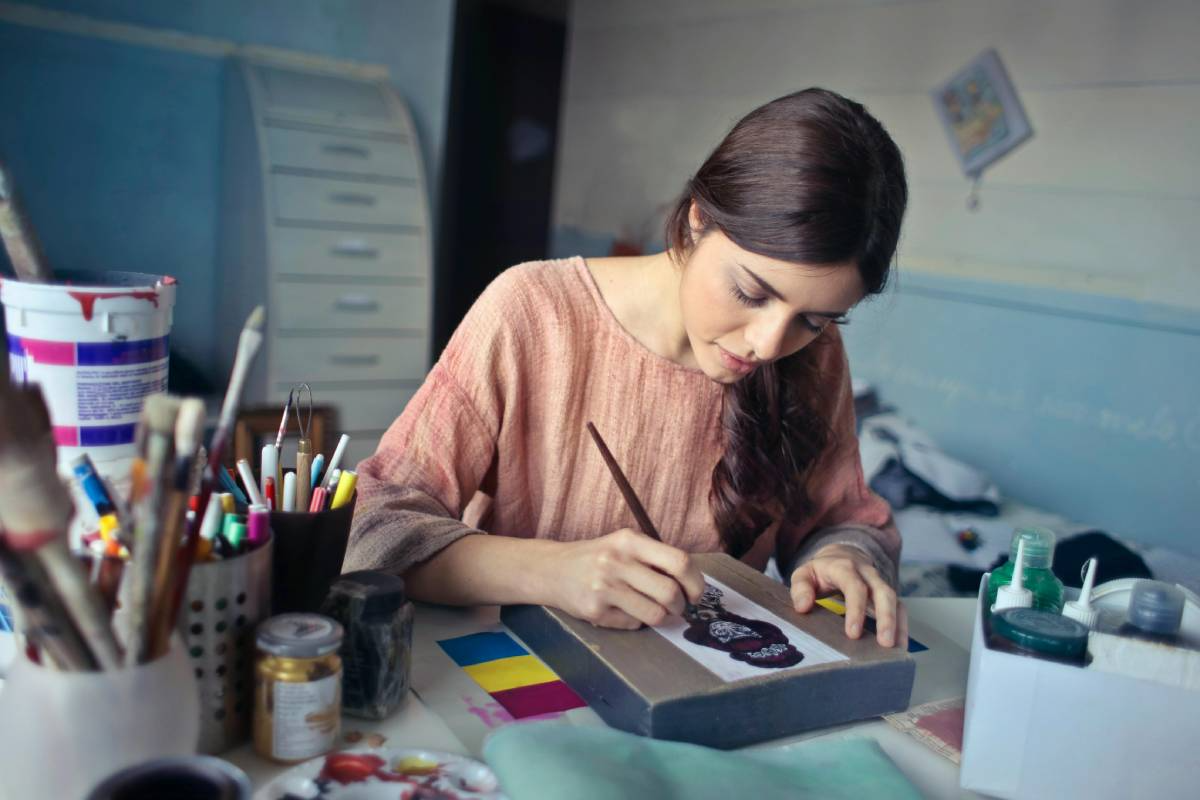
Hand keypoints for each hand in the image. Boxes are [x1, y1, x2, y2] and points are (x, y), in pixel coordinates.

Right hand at [547, 529, 705, 629]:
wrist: (551, 570)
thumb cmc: (597, 557)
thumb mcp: (624, 545)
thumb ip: (655, 558)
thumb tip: (693, 585)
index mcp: (630, 540)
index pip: (679, 561)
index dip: (696, 582)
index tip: (695, 594)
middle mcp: (617, 561)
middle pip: (670, 592)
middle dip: (681, 607)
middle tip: (678, 608)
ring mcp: (604, 587)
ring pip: (655, 614)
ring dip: (662, 618)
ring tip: (655, 612)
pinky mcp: (594, 610)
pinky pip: (633, 624)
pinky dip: (637, 622)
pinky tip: (625, 611)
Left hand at [789, 544, 907, 647]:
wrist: (841, 554)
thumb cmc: (821, 570)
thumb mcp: (804, 574)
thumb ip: (800, 588)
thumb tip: (803, 607)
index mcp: (844, 567)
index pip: (854, 586)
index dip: (856, 609)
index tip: (853, 634)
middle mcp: (867, 573)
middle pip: (883, 592)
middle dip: (886, 618)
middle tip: (884, 643)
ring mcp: (879, 583)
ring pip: (895, 600)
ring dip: (897, 624)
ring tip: (896, 649)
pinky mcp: (886, 594)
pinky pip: (900, 608)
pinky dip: (902, 626)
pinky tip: (900, 645)